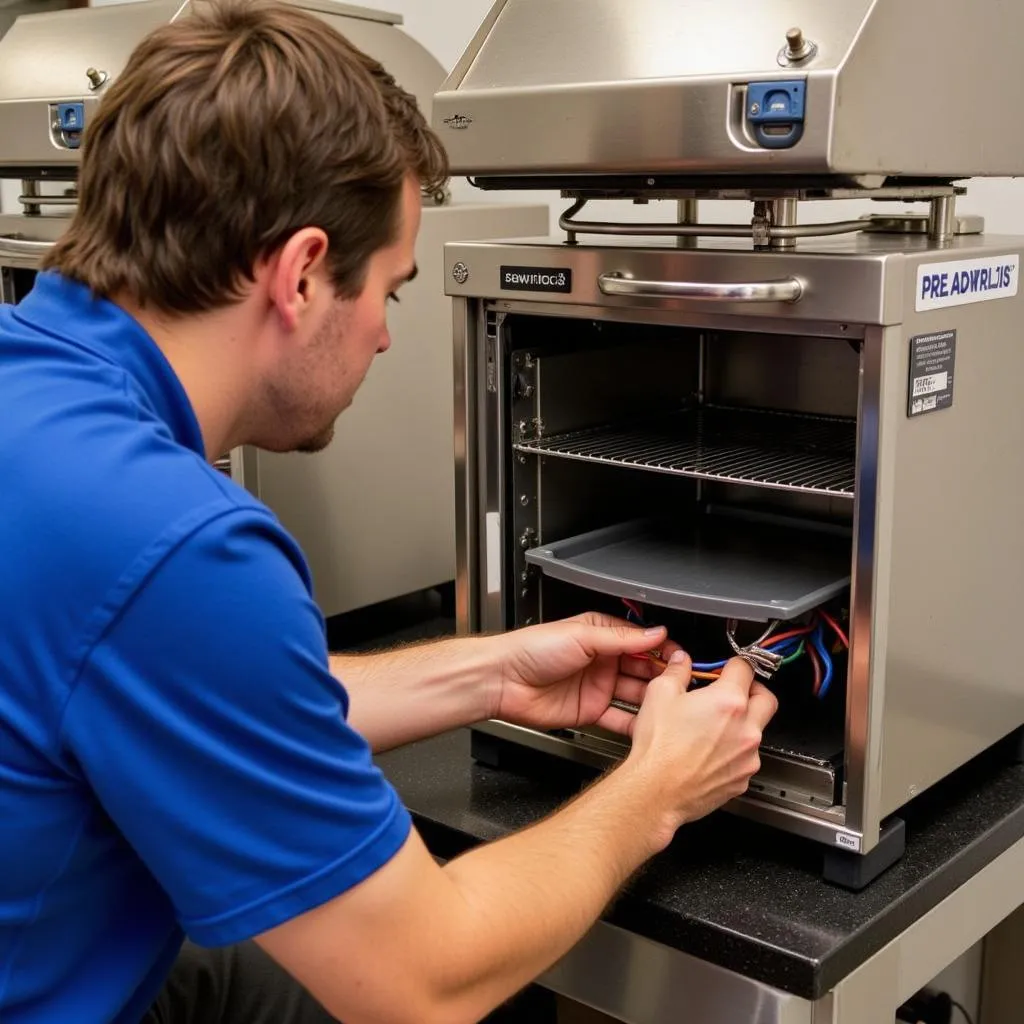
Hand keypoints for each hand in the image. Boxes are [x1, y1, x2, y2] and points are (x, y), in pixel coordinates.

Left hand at [490, 612, 680, 734]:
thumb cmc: (532, 649)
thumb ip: (621, 638)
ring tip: (674, 706)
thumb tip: (655, 632)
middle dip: (663, 676)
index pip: (641, 641)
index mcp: (601, 635)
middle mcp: (602, 660)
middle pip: (642, 669)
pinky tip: (651, 725)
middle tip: (684, 684)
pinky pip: (618, 718)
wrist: (503, 680)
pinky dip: (635, 722)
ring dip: (653, 700)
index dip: (663, 650)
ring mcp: (597, 686)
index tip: (683, 658)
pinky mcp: (590, 711)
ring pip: (634, 694)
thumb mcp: (582, 636)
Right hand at [624, 652, 778, 848]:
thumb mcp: (659, 694)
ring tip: (713, 727)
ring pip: (756, 731)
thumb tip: (682, 662)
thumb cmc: (659, 747)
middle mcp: (747, 728)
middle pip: (767, 699)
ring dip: (742, 725)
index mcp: (729, 701)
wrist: (656, 791)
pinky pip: (745, 758)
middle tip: (734, 692)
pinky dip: (733, 752)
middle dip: (753, 691)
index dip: (733, 664)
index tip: (725, 669)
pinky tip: (709, 752)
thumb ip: (677, 670)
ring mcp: (748, 756)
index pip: (746, 668)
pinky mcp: (742, 779)